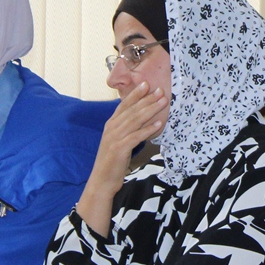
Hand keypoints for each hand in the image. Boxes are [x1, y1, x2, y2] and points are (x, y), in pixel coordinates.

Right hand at [78, 82, 168, 235]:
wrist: (102, 181)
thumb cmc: (112, 161)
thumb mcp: (118, 141)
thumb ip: (127, 129)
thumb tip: (142, 118)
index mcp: (111, 124)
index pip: (124, 105)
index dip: (136, 94)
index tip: (147, 84)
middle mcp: (111, 128)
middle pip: (132, 110)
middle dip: (147, 99)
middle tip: (161, 90)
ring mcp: (115, 137)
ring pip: (135, 120)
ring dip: (151, 110)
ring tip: (163, 102)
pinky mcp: (119, 148)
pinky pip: (136, 136)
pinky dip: (148, 129)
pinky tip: (158, 124)